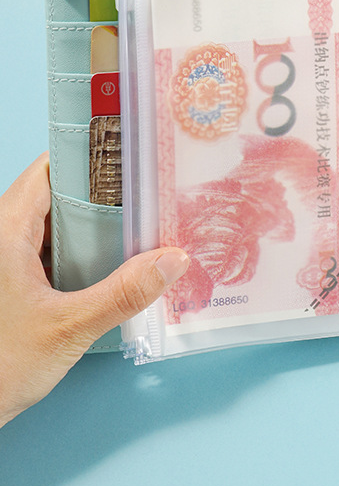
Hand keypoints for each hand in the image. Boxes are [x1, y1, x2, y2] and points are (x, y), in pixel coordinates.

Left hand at [0, 153, 188, 427]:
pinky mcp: (8, 282)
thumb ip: (124, 293)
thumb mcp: (69, 328)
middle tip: (150, 197)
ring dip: (93, 227)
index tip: (135, 157)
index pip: (51, 168)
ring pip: (53, 224)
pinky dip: (79, 252)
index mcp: (4, 230)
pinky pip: (47, 251)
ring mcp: (3, 259)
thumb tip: (174, 260)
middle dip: (104, 195)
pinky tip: (111, 265)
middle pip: (56, 193)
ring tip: (140, 228)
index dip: (93, 157)